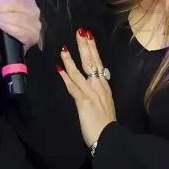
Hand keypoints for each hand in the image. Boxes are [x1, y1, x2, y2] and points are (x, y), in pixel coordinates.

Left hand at [57, 28, 115, 146]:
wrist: (109, 137)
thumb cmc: (106, 123)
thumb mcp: (104, 103)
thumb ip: (98, 92)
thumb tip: (92, 82)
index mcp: (104, 86)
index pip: (98, 63)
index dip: (93, 49)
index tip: (88, 36)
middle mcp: (99, 86)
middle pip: (91, 62)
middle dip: (84, 46)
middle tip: (79, 31)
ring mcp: (91, 93)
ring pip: (79, 72)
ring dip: (70, 59)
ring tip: (63, 48)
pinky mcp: (84, 101)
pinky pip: (73, 87)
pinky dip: (65, 77)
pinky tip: (59, 69)